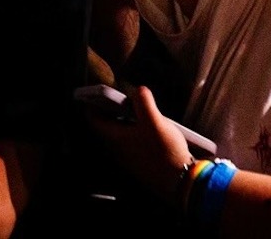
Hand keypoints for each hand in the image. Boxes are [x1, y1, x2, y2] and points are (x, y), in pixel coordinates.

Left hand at [85, 85, 193, 202]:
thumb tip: (138, 90)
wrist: (179, 181)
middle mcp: (119, 151)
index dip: (92, 108)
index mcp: (117, 138)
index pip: (95, 122)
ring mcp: (129, 160)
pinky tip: (148, 134)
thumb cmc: (165, 152)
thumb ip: (144, 102)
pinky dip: (134, 137)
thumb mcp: (155, 121)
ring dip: (123, 126)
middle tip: (117, 103)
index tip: (93, 98)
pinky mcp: (140, 166)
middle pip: (107, 130)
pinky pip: (130, 148)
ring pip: (119, 139)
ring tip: (135, 115)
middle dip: (110, 115)